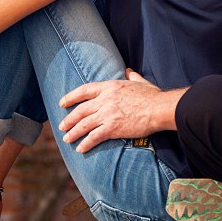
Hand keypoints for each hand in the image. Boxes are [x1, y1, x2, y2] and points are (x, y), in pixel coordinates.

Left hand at [58, 69, 177, 152]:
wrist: (159, 108)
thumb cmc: (152, 95)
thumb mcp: (141, 82)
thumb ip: (132, 77)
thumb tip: (129, 71)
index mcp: (110, 87)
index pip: (84, 90)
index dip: (71, 97)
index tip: (63, 102)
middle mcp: (105, 100)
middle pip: (81, 110)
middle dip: (69, 119)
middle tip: (62, 126)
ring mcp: (107, 114)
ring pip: (83, 124)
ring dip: (73, 132)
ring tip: (67, 139)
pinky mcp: (112, 128)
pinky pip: (94, 137)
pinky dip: (85, 143)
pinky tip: (80, 148)